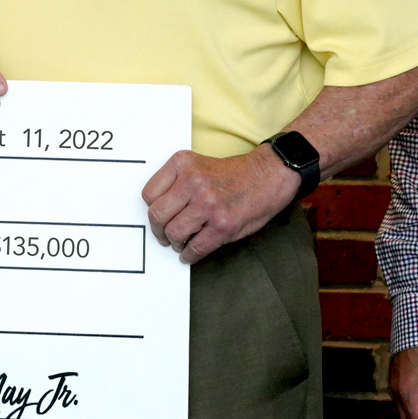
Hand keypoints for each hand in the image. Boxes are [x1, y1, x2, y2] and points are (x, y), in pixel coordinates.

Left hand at [140, 145, 294, 263]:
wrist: (268, 176)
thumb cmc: (233, 174)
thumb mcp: (198, 165)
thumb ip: (176, 183)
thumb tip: (157, 212)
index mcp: (183, 163)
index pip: (149, 194)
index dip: (152, 209)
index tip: (159, 215)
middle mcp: (193, 182)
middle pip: (157, 215)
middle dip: (158, 230)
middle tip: (165, 235)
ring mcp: (208, 204)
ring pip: (174, 233)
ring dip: (175, 243)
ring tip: (181, 242)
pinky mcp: (222, 225)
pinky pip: (195, 248)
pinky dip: (189, 255)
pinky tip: (190, 253)